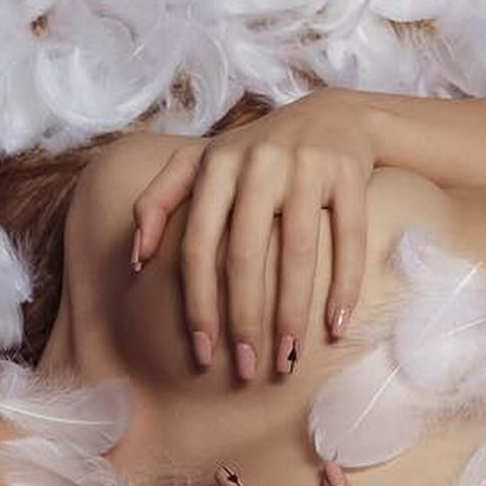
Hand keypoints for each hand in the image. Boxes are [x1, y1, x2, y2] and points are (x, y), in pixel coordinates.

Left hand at [129, 89, 375, 380]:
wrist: (334, 115)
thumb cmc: (258, 153)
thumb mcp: (202, 162)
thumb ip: (158, 200)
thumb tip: (138, 261)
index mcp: (216, 165)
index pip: (198, 246)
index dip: (198, 304)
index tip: (203, 353)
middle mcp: (258, 162)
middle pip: (245, 255)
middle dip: (243, 320)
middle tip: (247, 370)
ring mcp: (305, 166)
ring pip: (297, 252)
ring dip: (292, 314)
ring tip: (288, 359)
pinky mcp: (348, 173)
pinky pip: (348, 239)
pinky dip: (344, 286)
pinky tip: (336, 327)